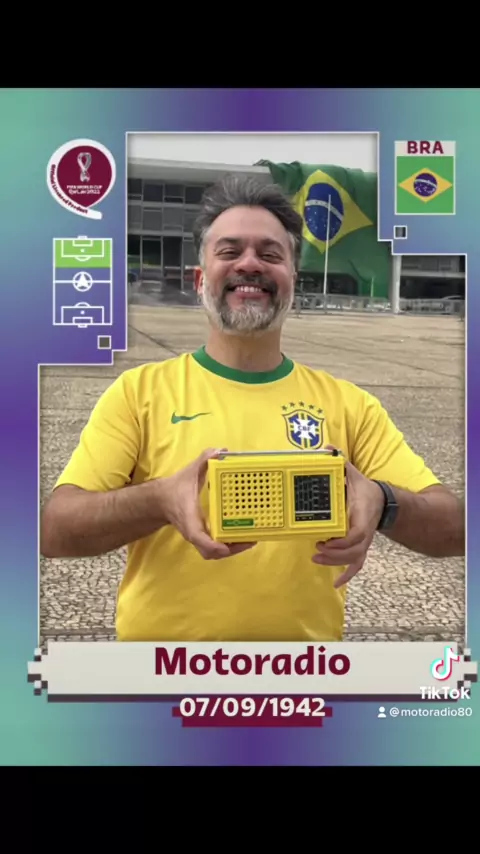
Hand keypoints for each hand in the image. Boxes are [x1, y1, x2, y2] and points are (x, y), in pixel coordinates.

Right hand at [157, 447, 256, 560]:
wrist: (160, 501)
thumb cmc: (176, 489)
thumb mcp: (190, 472)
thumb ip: (204, 460)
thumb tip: (220, 451)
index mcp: (189, 520)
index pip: (198, 538)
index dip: (213, 545)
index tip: (227, 545)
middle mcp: (194, 533)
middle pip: (211, 552)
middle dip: (231, 550)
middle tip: (252, 539)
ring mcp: (197, 537)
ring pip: (214, 553)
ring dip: (232, 549)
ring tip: (251, 539)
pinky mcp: (201, 536)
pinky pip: (215, 547)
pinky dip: (228, 545)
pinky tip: (242, 536)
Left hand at [312, 448, 384, 587]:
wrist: (383, 502)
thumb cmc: (365, 490)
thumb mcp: (354, 474)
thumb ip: (341, 463)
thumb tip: (328, 448)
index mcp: (363, 515)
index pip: (357, 534)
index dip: (342, 541)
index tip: (326, 539)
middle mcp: (365, 532)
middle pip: (354, 551)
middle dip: (335, 554)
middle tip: (317, 549)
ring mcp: (364, 542)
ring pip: (354, 559)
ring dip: (336, 562)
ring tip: (317, 558)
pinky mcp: (361, 547)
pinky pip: (357, 565)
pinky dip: (348, 575)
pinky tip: (337, 584)